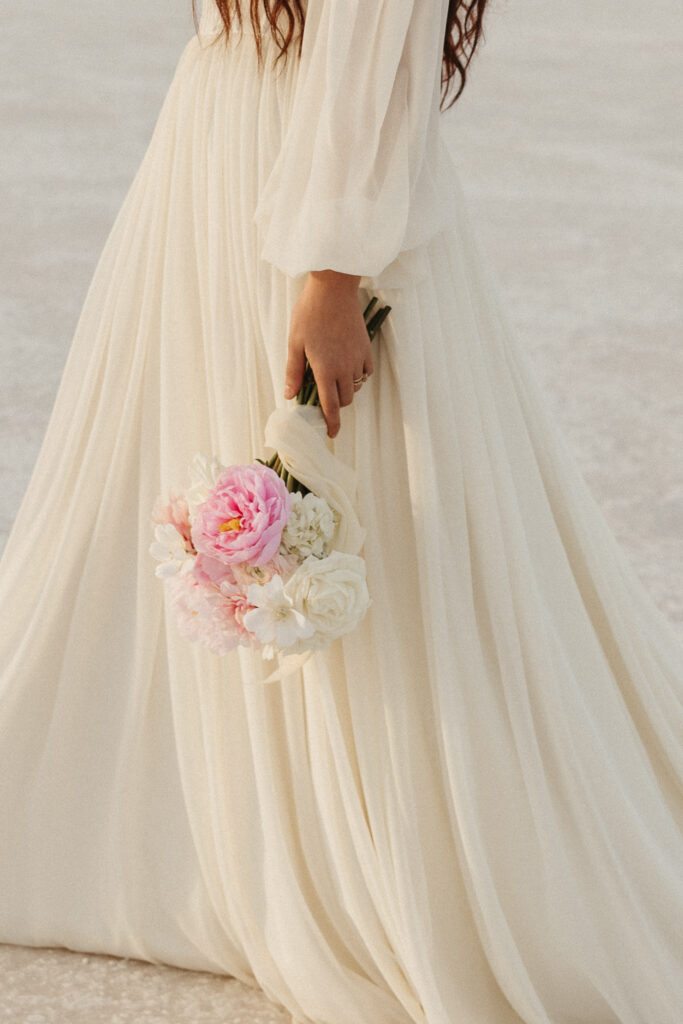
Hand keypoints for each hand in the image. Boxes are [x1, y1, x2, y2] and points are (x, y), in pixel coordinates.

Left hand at [283, 270, 373, 438]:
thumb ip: (294, 372)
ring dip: (346, 389)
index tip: (331, 434)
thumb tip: (290, 396)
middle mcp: (344, 369)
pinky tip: (347, 366)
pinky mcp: (366, 348)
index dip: (331, 423)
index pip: (330, 406)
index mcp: (325, 370)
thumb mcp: (295, 343)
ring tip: (333, 376)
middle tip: (324, 396)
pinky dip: (358, 376)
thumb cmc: (309, 314)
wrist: (333, 289)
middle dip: (336, 404)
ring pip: (356, 387)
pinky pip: (366, 372)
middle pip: (345, 400)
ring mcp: (357, 359)